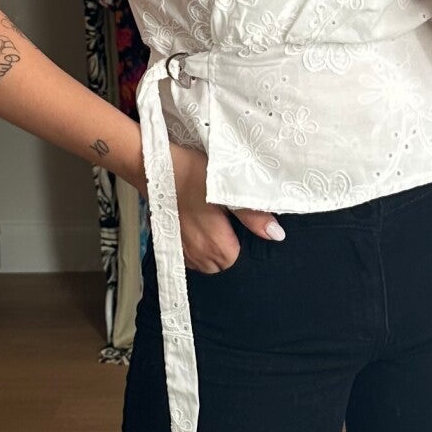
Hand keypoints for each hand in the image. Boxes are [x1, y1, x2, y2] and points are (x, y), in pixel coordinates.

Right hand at [169, 142, 284, 270]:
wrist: (154, 165)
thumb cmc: (193, 174)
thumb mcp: (228, 190)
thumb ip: (253, 216)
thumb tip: (276, 235)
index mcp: (214, 244)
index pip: (237, 263)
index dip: (244, 247)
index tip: (243, 230)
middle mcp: (197, 254)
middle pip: (221, 266)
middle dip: (229, 252)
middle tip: (232, 226)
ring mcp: (181, 249)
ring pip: (204, 263)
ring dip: (212, 251)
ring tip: (216, 228)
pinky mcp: (169, 240)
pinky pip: (188, 256)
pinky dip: (196, 248)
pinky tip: (199, 229)